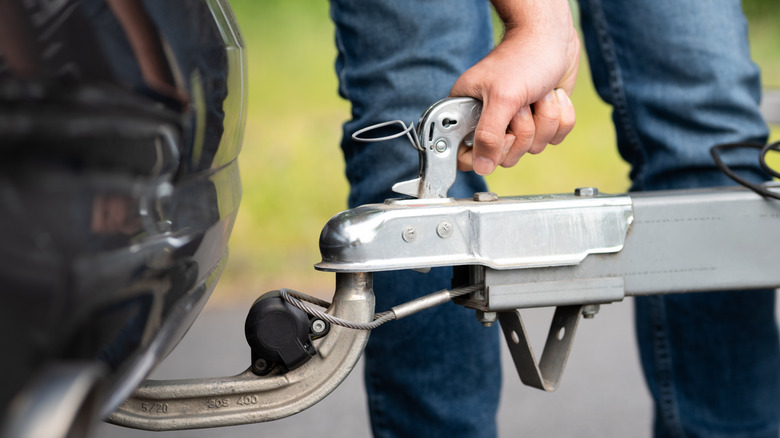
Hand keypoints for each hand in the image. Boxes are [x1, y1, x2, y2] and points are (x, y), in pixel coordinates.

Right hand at [450, 0, 579, 174]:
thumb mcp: (502, 99)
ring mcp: (516, 123)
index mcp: (468, 113)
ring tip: (537, 95)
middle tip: (522, 104)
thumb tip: (482, 167)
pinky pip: (555, 138)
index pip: (467, 156)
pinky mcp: (540, 120)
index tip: (501, 133)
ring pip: (533, 147)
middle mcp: (490, 121)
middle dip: (524, 130)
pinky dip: (560, 117)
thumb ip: (488, 137)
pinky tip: (551, 96)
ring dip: (544, 119)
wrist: (553, 37)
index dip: (487, 152)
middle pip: (506, 156)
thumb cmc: (524, 58)